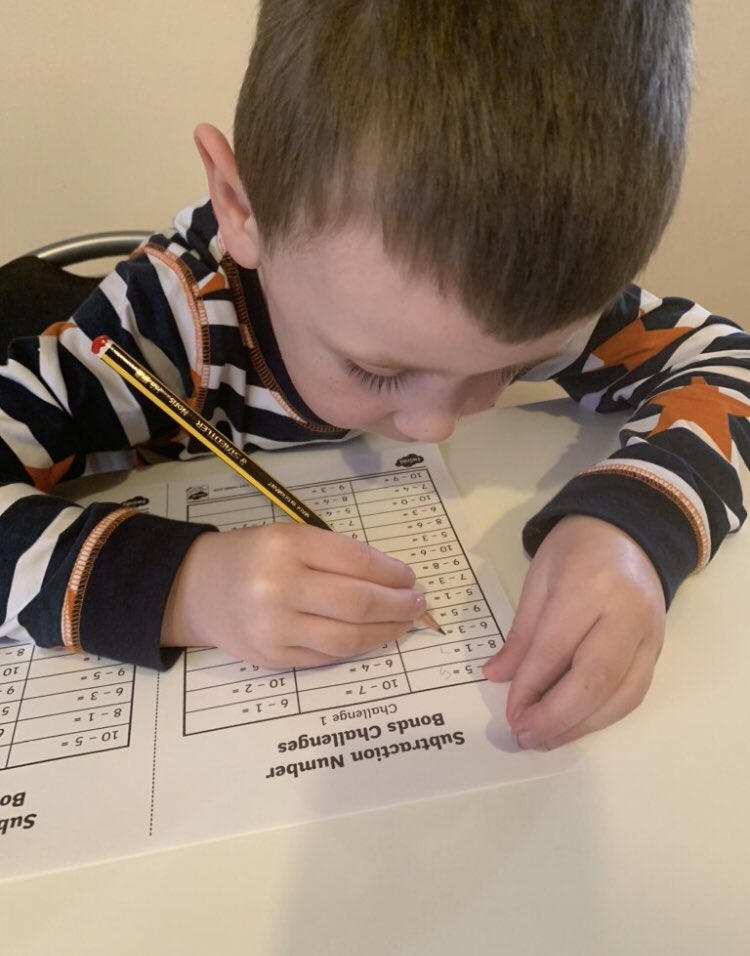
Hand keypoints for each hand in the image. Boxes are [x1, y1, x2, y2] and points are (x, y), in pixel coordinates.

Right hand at [161, 524, 424, 667]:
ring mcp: (275, 628)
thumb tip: (394, 579)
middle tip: (417, 603)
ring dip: (386, 632)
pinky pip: (328, 656)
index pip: (356, 561)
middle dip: (397, 605)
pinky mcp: (274, 658)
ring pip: (348, 638)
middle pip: (357, 603)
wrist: (199, 588)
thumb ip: (338, 555)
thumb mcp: (291, 537)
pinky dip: (357, 647)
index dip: (392, 573)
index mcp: (287, 546)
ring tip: (403, 623)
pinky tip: (372, 636)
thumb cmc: (255, 556)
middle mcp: (279, 587)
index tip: (410, 578)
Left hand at [482, 515, 665, 748]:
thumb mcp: (538, 579)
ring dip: (581, 726)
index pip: (555, 649)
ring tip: (546, 740)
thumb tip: (496, 676)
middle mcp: (626, 613)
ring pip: (621, 695)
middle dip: (556, 716)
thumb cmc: (575, 550)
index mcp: (589, 586)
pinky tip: (576, 725)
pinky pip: (635, 693)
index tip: (510, 712)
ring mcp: (649, 634)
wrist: (629, 532)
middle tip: (525, 736)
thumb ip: (522, 632)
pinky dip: (604, 717)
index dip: (530, 686)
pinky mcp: (658, 650)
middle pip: (594, 679)